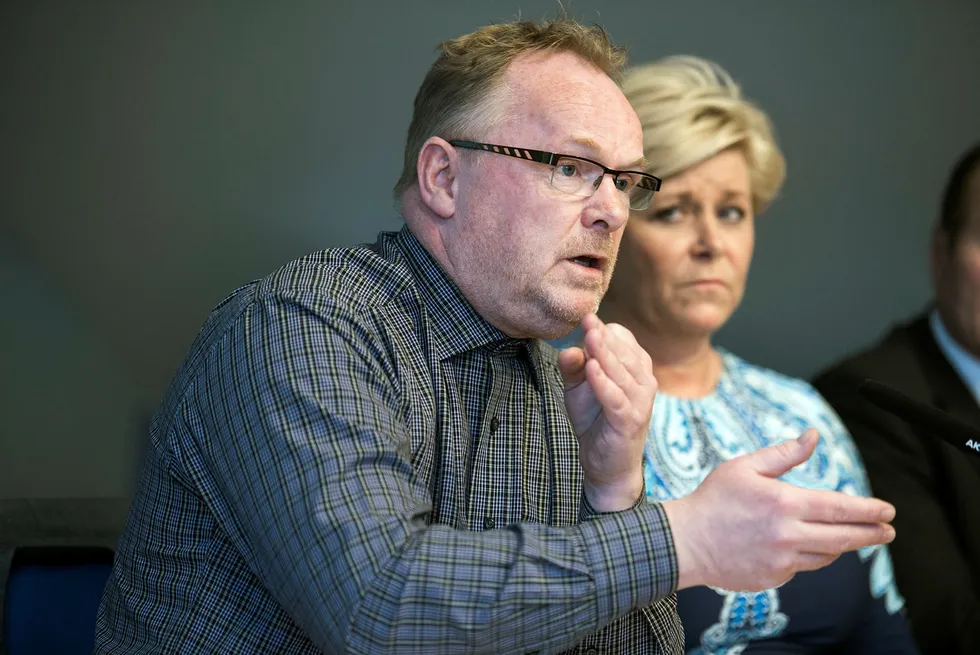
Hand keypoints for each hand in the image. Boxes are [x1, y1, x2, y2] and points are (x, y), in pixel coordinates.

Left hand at [558, 314, 655, 511]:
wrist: (606, 464)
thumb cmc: (595, 420)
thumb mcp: (578, 389)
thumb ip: (573, 368)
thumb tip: (568, 349)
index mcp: (636, 368)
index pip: (624, 339)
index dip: (604, 329)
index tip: (586, 318)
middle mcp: (644, 381)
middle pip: (623, 352)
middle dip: (604, 336)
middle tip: (586, 319)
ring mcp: (640, 401)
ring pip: (622, 372)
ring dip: (605, 354)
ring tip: (590, 337)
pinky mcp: (630, 421)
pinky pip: (617, 398)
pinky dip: (605, 383)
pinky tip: (592, 369)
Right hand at [662, 428, 896, 591]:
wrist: (684, 542)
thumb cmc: (713, 500)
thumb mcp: (745, 467)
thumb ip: (784, 454)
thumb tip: (813, 436)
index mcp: (784, 503)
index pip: (839, 508)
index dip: (868, 510)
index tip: (888, 511)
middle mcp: (788, 534)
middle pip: (843, 537)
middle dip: (871, 533)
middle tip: (888, 531)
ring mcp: (782, 560)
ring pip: (826, 555)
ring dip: (841, 545)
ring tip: (849, 537)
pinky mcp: (773, 578)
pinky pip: (801, 566)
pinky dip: (807, 555)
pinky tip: (799, 545)